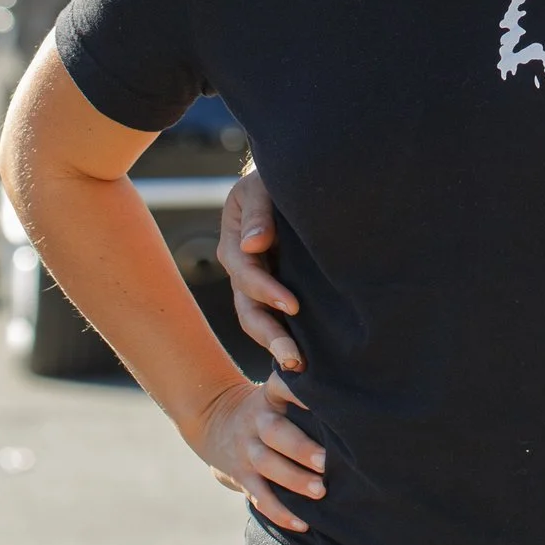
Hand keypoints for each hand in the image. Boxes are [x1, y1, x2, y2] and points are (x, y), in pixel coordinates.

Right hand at [186, 372, 324, 533]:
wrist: (216, 423)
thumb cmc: (266, 409)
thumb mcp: (274, 392)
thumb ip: (300, 393)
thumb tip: (343, 396)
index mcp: (269, 397)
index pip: (281, 386)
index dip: (297, 390)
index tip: (318, 394)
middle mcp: (256, 422)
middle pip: (275, 432)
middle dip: (300, 448)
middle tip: (325, 462)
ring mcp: (247, 451)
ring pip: (268, 465)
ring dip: (294, 480)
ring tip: (320, 491)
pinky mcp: (242, 477)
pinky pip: (260, 497)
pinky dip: (280, 512)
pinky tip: (302, 523)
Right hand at [219, 170, 303, 370]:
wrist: (297, 176)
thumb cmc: (277, 177)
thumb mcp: (262, 185)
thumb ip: (258, 213)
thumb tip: (253, 246)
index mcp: (235, 245)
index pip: (246, 274)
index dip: (267, 290)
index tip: (293, 304)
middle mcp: (244, 270)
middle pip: (250, 310)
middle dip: (271, 335)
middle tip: (294, 360)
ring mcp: (262, 283)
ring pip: (261, 321)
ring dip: (277, 345)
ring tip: (299, 368)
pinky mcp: (282, 289)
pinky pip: (280, 319)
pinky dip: (291, 337)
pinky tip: (309, 363)